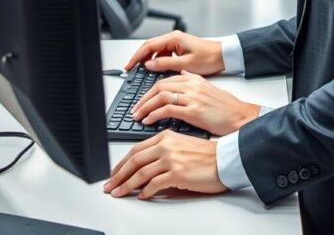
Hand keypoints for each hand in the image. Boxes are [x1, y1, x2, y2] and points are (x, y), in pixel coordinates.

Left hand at [103, 130, 225, 199]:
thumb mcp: (181, 145)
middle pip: (134, 160)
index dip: (122, 163)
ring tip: (119, 193)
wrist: (223, 160)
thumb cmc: (206, 155)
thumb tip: (146, 168)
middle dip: (118, 175)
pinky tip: (141, 196)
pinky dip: (145, 192)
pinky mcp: (177, 173)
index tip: (114, 173)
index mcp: (165, 136)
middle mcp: (166, 145)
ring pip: (140, 173)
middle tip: (109, 185)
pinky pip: (154, 185)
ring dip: (126, 185)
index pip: (136, 149)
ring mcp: (171, 159)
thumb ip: (162, 151)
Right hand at [124, 31, 223, 76]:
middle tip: (130, 68)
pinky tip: (155, 70)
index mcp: (174, 38)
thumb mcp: (185, 64)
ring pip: (156, 50)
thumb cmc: (208, 58)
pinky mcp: (179, 48)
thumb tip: (149, 65)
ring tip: (140, 71)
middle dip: (139, 57)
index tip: (129, 66)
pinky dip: (157, 60)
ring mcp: (176, 42)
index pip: (149, 46)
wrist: (223, 56)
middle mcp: (174, 38)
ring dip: (147, 60)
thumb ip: (165, 64)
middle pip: (150, 46)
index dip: (137, 56)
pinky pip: (163, 53)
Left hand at [132, 71, 259, 136]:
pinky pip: (168, 110)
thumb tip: (181, 74)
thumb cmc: (225, 107)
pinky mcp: (193, 111)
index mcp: (193, 79)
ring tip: (138, 116)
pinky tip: (149, 121)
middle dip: (143, 99)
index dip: (149, 92)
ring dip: (146, 107)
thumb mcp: (208, 87)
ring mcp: (192, 97)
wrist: (239, 116)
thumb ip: (192, 79)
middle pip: (159, 87)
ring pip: (161, 97)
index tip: (140, 101)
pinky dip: (155, 115)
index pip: (164, 81)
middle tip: (134, 110)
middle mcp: (191, 85)